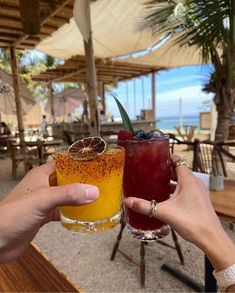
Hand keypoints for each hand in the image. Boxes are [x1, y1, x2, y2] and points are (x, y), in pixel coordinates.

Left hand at [0, 162, 98, 262]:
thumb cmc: (11, 215)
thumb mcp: (43, 199)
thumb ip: (68, 194)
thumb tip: (92, 191)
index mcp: (41, 174)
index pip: (64, 163)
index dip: (79, 163)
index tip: (95, 165)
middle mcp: (43, 186)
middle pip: (67, 180)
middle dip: (82, 181)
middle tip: (100, 183)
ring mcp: (44, 201)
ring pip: (66, 196)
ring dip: (79, 197)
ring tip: (95, 197)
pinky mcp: (44, 216)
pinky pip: (63, 211)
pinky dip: (73, 212)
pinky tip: (83, 214)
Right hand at [123, 155, 234, 271]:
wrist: (210, 238)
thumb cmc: (191, 221)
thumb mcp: (164, 212)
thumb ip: (144, 206)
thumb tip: (127, 201)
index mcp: (188, 180)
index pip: (178, 160)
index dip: (167, 157)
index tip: (155, 158)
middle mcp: (195, 183)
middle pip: (179, 170)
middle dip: (166, 170)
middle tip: (151, 171)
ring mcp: (198, 192)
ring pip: (183, 181)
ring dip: (171, 181)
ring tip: (156, 183)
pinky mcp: (199, 200)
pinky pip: (186, 190)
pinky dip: (177, 190)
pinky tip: (166, 198)